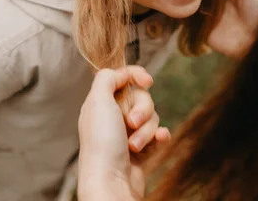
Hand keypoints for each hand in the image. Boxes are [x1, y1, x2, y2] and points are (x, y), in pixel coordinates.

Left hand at [78, 66, 169, 200]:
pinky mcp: (142, 152)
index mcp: (101, 104)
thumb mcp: (97, 101)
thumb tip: (121, 72)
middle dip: (142, 109)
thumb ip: (107, 78)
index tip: (147, 80)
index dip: (137, 74)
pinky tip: (160, 140)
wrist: (110, 183)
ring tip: (135, 145)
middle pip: (141, 97)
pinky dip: (159, 137)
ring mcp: (128, 134)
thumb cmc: (102, 143)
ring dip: (146, 129)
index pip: (123, 78)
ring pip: (151, 117)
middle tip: (131, 123)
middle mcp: (114, 117)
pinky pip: (158, 135)